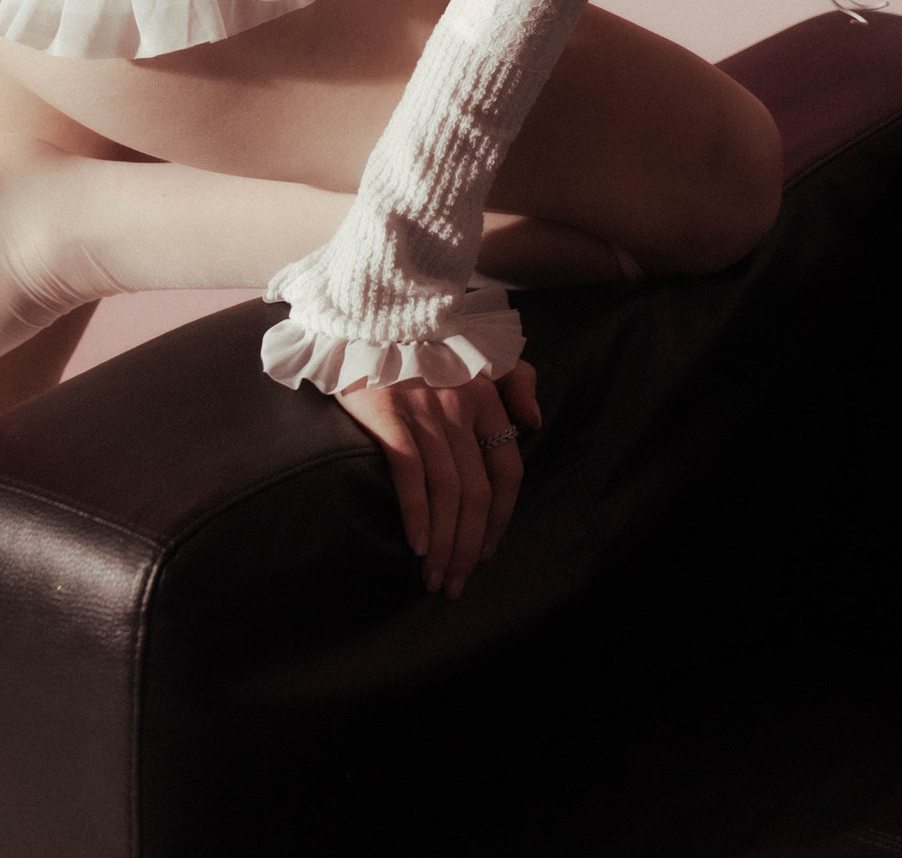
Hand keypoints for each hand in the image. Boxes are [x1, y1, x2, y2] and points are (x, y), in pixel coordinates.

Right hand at [339, 356, 542, 598]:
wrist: (368, 319)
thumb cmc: (424, 345)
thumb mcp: (479, 352)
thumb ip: (515, 380)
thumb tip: (533, 422)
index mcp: (486, 395)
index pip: (507, 469)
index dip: (500, 517)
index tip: (486, 551)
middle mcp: (461, 407)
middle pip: (477, 492)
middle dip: (469, 546)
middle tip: (457, 583)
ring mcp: (426, 413)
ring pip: (447, 492)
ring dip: (443, 543)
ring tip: (435, 578)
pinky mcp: (389, 416)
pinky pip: (411, 475)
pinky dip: (417, 515)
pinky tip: (416, 545)